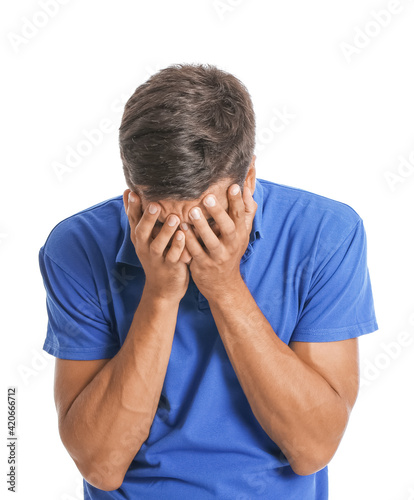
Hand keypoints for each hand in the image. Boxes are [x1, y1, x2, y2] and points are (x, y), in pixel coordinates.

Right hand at [123, 189, 189, 301]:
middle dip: (148, 217)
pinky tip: (183, 235)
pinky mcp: (170, 267)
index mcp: (139, 238)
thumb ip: (137, 216)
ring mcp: (157, 258)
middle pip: (142, 231)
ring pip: (158, 244)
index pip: (133, 220)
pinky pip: (173, 256)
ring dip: (165, 231)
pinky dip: (178, 246)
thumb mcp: (143, 237)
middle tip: (154, 203)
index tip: (132, 191)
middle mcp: (144, 247)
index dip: (131, 206)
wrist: (163, 289)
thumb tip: (127, 191)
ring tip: (173, 217)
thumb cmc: (156, 256)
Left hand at [181, 184, 256, 301]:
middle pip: (227, 228)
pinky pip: (195, 251)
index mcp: (240, 234)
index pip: (241, 215)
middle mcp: (231, 245)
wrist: (223, 284)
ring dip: (201, 226)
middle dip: (218, 212)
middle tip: (207, 197)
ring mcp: (218, 256)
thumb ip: (245, 211)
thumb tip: (246, 187)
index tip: (234, 185)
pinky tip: (181, 228)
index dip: (238, 201)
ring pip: (210, 241)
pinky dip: (188, 240)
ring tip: (192, 212)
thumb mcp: (242, 234)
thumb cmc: (231, 252)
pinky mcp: (203, 265)